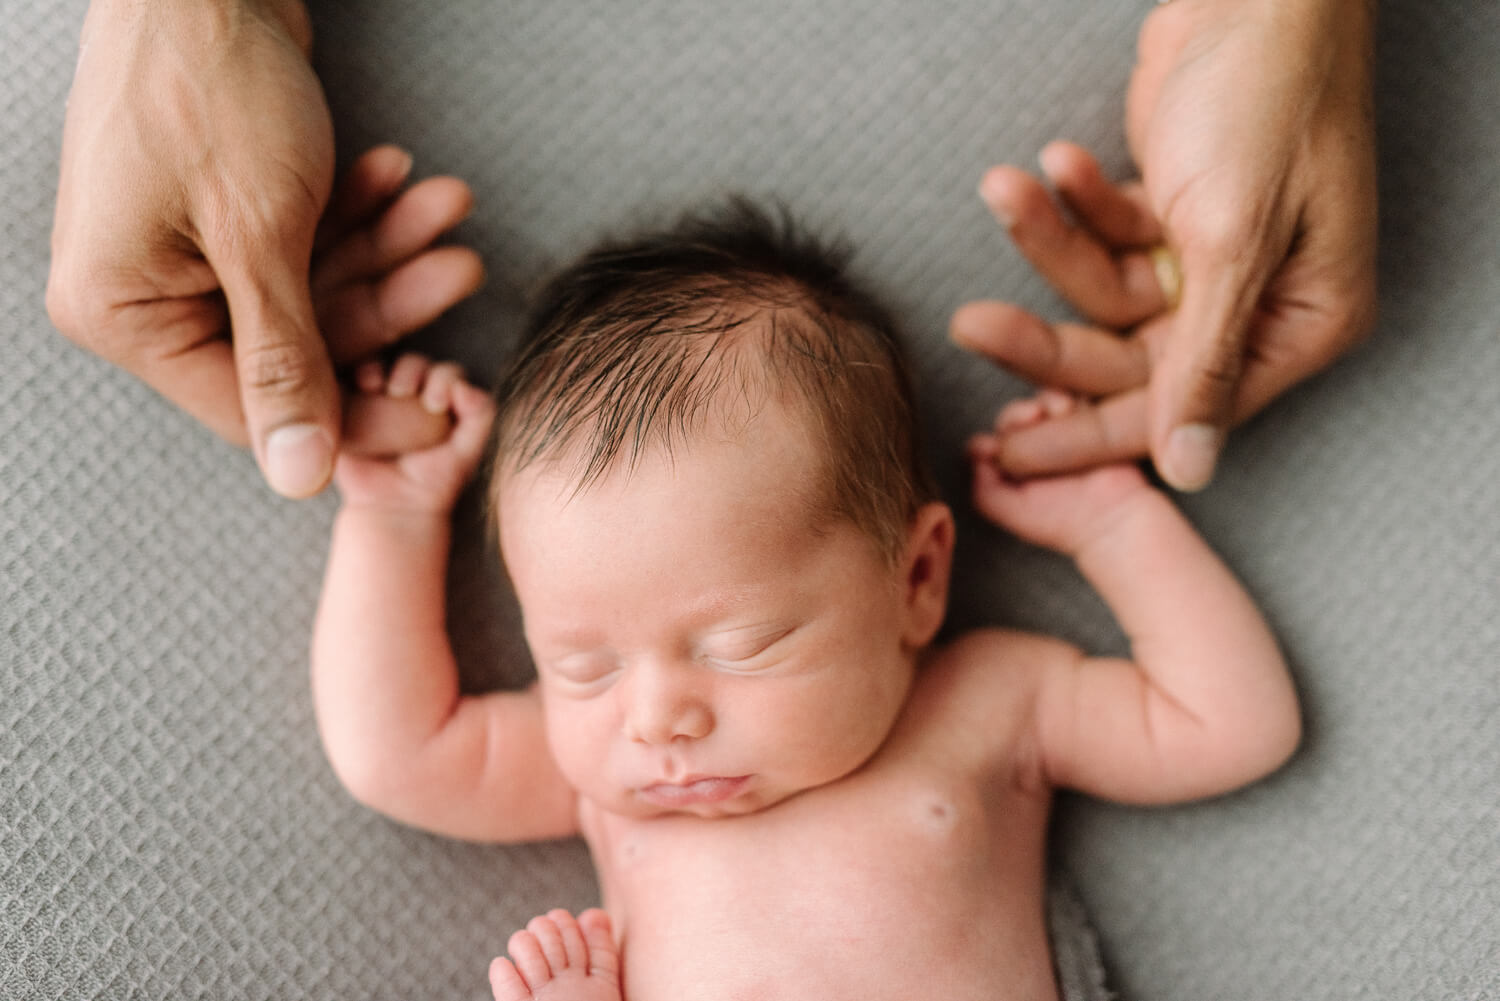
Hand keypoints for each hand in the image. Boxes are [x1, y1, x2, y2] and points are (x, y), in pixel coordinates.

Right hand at [47, 0, 481, 497]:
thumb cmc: (213, 86)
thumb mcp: (258, 236)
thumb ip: (285, 361)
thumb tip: (299, 476)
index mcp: (124, 314)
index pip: (255, 408)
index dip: (356, 414)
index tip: (441, 411)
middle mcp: (145, 291)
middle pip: (295, 342)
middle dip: (389, 298)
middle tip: (464, 269)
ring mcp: (183, 249)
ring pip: (310, 286)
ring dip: (386, 247)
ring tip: (449, 205)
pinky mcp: (221, 211)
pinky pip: (303, 240)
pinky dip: (355, 213)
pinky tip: (398, 177)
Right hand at [334, 354, 495, 514]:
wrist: (395, 507)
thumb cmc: (435, 479)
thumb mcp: (468, 449)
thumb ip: (479, 416)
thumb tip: (464, 386)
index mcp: (441, 398)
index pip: (446, 373)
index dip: (444, 378)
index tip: (434, 403)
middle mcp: (410, 394)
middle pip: (412, 363)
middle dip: (411, 369)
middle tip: (404, 392)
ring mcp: (376, 400)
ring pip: (377, 365)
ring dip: (376, 368)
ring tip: (376, 388)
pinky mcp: (348, 408)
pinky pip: (344, 383)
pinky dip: (349, 378)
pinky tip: (358, 390)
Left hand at [953, 0, 1376, 489]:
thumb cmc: (1273, 100)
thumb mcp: (1235, 240)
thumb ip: (1204, 360)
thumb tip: (1190, 470)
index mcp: (1299, 326)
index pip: (1177, 411)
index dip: (1088, 435)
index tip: (1008, 452)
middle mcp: (1259, 304)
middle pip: (1128, 358)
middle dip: (1045, 337)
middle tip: (971, 323)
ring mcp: (1213, 261)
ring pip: (1105, 292)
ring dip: (1050, 242)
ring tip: (1005, 188)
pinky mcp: (1173, 215)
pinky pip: (1107, 235)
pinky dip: (1077, 203)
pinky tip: (1055, 162)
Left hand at [968, 390, 1151, 556]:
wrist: (1111, 518)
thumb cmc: (1061, 521)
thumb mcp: (1008, 510)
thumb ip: (983, 487)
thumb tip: (975, 454)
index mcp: (1014, 468)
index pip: (992, 441)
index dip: (991, 441)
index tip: (993, 447)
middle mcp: (1035, 449)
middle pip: (1014, 417)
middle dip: (1016, 417)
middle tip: (1029, 421)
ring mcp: (1062, 434)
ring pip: (1040, 404)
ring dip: (1040, 405)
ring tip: (1050, 414)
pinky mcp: (1089, 421)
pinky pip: (1071, 398)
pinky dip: (1064, 398)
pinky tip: (1066, 409)